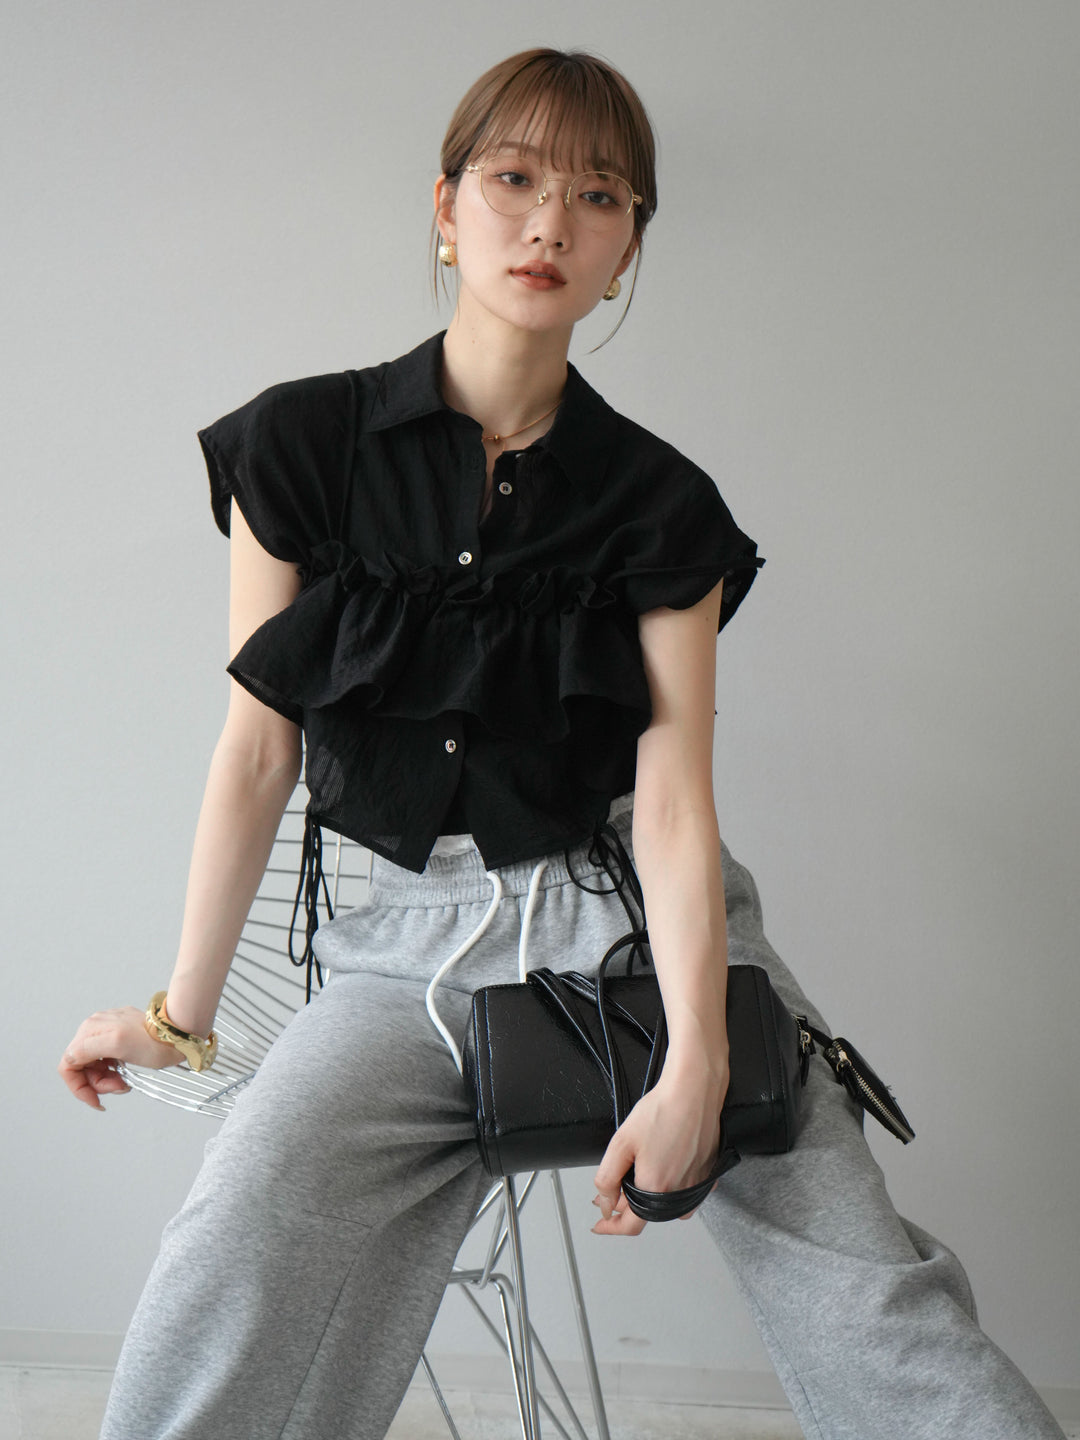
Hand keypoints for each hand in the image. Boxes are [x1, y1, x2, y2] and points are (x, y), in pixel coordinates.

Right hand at [59, 1005, 181, 1110]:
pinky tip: (126, 1073)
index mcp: (89, 1031)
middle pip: (82, 1067)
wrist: (179, 1033)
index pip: (68, 1066)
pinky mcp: (121, 1035)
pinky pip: (108, 1060)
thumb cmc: (153, 1041)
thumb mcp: (116, 1045)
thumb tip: (70, 1058)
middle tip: (120, 1087)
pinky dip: (114, 1071)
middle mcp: (94, 1028)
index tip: (95, 1101)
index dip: (78, 1087)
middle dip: (98, 1083)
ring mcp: (108, 1031)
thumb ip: (86, 1049)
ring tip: (125, 1082)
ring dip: (107, 1079)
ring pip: (95, 1066)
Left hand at [591, 1061, 728, 1236]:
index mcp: (656, 1188)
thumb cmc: (663, 1110)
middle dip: (628, 1208)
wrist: (694, 1090)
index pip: (631, 1225)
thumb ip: (608, 1179)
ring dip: (650, 1200)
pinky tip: (664, 1172)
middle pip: (649, 1215)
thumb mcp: (621, 1143)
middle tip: (613, 1193)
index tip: (600, 1224)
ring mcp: (697, 1185)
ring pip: (668, 1206)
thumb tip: (605, 1204)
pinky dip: (672, 1190)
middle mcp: (680, 1193)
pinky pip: (687, 1195)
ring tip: (638, 1180)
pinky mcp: (708, 1174)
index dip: (611, 1226)